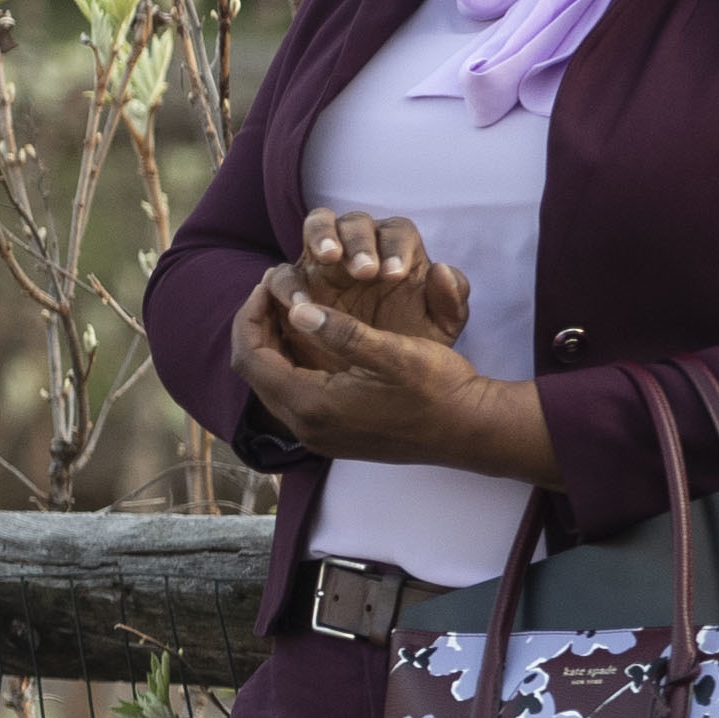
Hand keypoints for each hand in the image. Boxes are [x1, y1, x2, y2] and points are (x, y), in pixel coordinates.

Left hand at [234, 268, 536, 473]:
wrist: (468, 431)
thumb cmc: (438, 388)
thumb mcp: (394, 353)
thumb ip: (343, 332)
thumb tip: (297, 311)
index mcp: (314, 405)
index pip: (252, 358)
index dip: (250, 316)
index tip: (268, 281)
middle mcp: (307, 428)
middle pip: (255, 371)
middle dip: (257, 327)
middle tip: (273, 289)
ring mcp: (319, 436)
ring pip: (272, 383)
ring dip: (273, 345)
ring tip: (290, 306)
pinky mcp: (333, 436)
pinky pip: (292, 394)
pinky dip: (291, 363)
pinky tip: (311, 338)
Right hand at [288, 209, 473, 340]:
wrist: (379, 379)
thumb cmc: (414, 348)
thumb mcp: (440, 331)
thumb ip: (450, 301)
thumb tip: (441, 269)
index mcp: (396, 251)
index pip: (396, 232)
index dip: (395, 248)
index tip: (395, 275)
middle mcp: (358, 248)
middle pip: (354, 222)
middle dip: (357, 241)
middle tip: (364, 271)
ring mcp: (323, 263)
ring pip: (316, 228)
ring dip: (320, 241)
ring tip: (328, 265)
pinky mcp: (294, 286)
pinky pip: (282, 273)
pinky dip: (285, 283)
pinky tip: (297, 305)